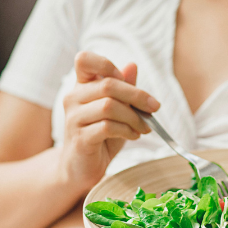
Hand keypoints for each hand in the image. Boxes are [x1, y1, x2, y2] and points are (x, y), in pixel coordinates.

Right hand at [60, 51, 159, 190]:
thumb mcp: (116, 111)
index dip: (107, 64)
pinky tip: (133, 136)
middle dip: (137, 96)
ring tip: (143, 128)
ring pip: (109, 106)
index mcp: (81, 86)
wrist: (82, 168)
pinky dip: (127, 131)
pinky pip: (107, 127)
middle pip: (107, 85)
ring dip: (134, 117)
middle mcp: (73, 98)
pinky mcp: (80, 138)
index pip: (84, 60)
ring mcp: (74, 118)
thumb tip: (132, 65)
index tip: (126, 80)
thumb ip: (123, 89)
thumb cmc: (100, 136)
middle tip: (154, 108)